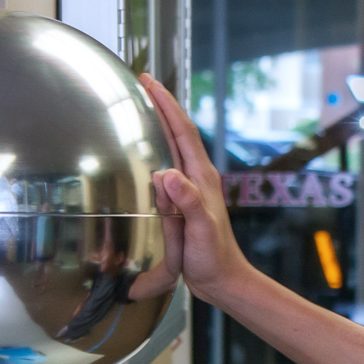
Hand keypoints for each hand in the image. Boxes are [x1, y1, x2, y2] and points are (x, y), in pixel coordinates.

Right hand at [138, 73, 250, 304]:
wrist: (222, 280)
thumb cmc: (213, 258)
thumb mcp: (200, 229)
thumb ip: (187, 202)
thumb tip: (167, 174)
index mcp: (201, 178)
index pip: (183, 132)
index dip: (167, 105)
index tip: (150, 83)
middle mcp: (196, 178)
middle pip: (178, 133)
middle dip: (161, 105)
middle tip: (142, 82)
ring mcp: (190, 190)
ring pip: (172, 148)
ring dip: (158, 125)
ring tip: (141, 106)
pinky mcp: (182, 202)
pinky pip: (165, 169)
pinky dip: (155, 152)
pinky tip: (145, 154)